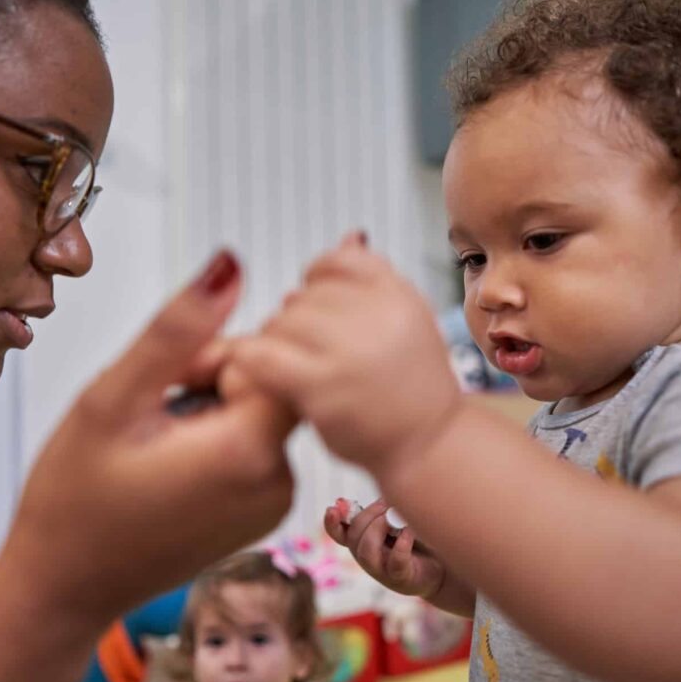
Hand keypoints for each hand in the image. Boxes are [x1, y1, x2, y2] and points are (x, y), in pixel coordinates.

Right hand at [0, 251, 297, 628]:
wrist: (64, 588)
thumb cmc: (74, 502)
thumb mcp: (112, 400)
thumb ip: (176, 331)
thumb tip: (230, 267)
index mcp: (248, 451)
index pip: (273, 355)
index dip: (215, 354)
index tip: (169, 382)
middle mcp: (278, 482)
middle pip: (272, 381)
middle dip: (213, 377)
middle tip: (154, 411)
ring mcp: (274, 504)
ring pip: (261, 409)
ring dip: (214, 406)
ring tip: (158, 440)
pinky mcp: (264, 514)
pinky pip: (257, 445)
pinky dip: (220, 438)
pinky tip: (174, 462)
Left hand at [230, 238, 462, 474]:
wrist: (431, 446)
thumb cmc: (412, 388)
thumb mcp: (408, 320)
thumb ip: (375, 282)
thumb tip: (348, 235)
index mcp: (398, 293)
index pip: (337, 260)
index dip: (316, 279)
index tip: (315, 304)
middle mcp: (379, 315)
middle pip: (305, 295)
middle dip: (296, 320)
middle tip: (305, 351)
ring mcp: (351, 350)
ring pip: (282, 323)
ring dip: (276, 344)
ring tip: (292, 368)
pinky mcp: (322, 387)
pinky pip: (263, 355)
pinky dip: (250, 359)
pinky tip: (254, 372)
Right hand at [324, 498, 444, 598]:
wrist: (444, 567)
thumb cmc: (419, 540)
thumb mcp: (398, 521)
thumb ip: (383, 510)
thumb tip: (375, 496)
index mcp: (362, 541)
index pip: (338, 533)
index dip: (331, 522)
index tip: (332, 507)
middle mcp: (367, 557)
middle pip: (353, 537)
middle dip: (368, 515)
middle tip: (387, 504)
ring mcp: (383, 571)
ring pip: (366, 552)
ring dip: (378, 529)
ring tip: (397, 519)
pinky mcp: (401, 578)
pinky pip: (395, 562)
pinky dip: (401, 545)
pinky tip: (410, 532)